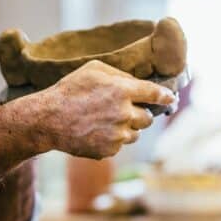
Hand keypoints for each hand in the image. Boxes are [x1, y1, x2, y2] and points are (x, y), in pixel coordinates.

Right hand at [36, 60, 175, 158]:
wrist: (48, 120)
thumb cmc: (70, 90)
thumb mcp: (93, 70)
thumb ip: (119, 75)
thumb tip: (137, 83)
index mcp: (123, 91)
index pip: (155, 94)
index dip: (166, 96)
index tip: (171, 99)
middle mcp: (124, 114)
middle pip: (148, 118)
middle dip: (140, 114)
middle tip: (124, 110)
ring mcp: (117, 135)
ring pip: (135, 134)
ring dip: (126, 128)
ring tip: (103, 121)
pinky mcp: (109, 150)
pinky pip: (119, 145)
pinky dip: (112, 140)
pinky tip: (94, 131)